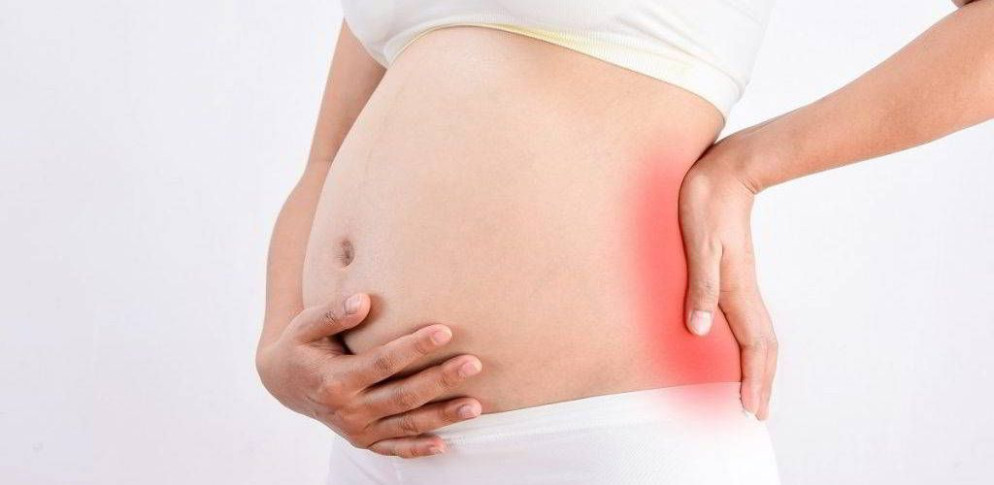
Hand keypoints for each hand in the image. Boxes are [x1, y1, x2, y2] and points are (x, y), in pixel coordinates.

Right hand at [256, 293, 483, 457]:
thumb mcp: (306, 325)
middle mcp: (348, 410)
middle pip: (403, 396)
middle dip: (440, 380)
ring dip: (442, 416)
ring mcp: (357, 430)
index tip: (444, 331)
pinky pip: (394, 449)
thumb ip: (334, 314)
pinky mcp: (363, 441)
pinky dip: (419, 449)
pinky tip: (446, 444)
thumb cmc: (300, 346)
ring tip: (476, 405)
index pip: (383, 362)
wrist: (283, 382)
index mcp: (335, 380)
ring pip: (406, 424)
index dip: (414, 347)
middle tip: (473, 363)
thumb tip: (364, 300)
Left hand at [678, 134, 777, 419]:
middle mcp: (744, 289)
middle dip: (761, 382)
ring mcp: (742, 281)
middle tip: (755, 413)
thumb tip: (698, 329)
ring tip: (752, 391)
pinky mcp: (735, 272)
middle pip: (762, 346)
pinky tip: (738, 348)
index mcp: (736, 288)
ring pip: (759, 334)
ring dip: (758, 367)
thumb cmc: (706, 201)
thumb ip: (700, 285)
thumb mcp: (698, 242)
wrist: (726, 169)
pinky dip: (749, 343)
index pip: (753, 345)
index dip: (753, 380)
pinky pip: (748, 319)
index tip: (750, 409)